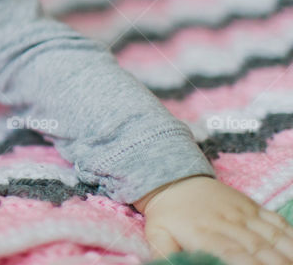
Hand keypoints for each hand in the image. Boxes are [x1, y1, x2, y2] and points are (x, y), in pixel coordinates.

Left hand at [136, 175, 292, 263]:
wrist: (173, 179)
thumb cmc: (167, 214)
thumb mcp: (156, 234)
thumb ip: (164, 252)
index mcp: (202, 232)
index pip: (230, 252)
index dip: (249, 264)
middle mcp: (225, 221)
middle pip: (256, 246)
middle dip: (275, 263)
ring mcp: (241, 212)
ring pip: (271, 233)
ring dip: (287, 251)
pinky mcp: (251, 206)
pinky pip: (275, 220)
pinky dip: (290, 234)